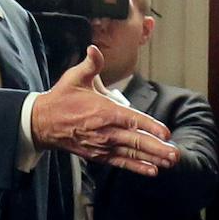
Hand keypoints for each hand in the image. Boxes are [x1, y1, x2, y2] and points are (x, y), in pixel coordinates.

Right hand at [32, 46, 178, 176]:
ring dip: (152, 159)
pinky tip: (151, 170)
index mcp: (104, 111)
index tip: (166, 133)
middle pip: (136, 141)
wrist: (43, 123)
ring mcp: (102, 146)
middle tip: (175, 154)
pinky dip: (136, 167)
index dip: (150, 127)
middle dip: (158, 148)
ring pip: (131, 154)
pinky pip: (121, 162)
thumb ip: (90, 64)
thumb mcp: (75, 77)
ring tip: (170, 163)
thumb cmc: (62, 98)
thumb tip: (94, 49)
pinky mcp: (98, 155)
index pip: (132, 120)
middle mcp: (106, 131)